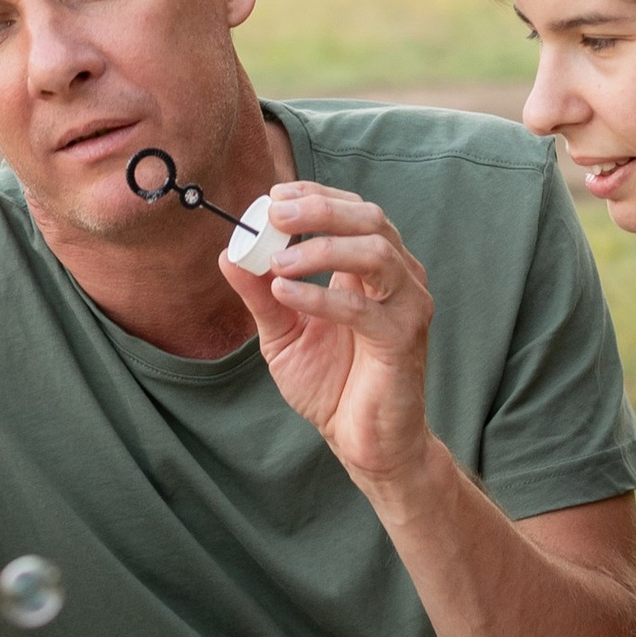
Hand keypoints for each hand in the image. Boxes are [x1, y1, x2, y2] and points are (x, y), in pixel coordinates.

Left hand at [225, 183, 435, 493]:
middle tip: (276, 213)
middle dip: (321, 209)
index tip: (274, 196)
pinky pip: (362, 308)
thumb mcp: (283, 333)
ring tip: (277, 263)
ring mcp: (406, 306)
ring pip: (376, 253)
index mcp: (372, 268)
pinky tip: (286, 293)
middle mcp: (397, 278)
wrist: (363, 441)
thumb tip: (229, 253)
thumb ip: (260, 295)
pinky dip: (321, 295)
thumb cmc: (331, 384)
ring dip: (322, 249)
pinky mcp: (402, 339)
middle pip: (370, 219)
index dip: (316, 196)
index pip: (354, 211)